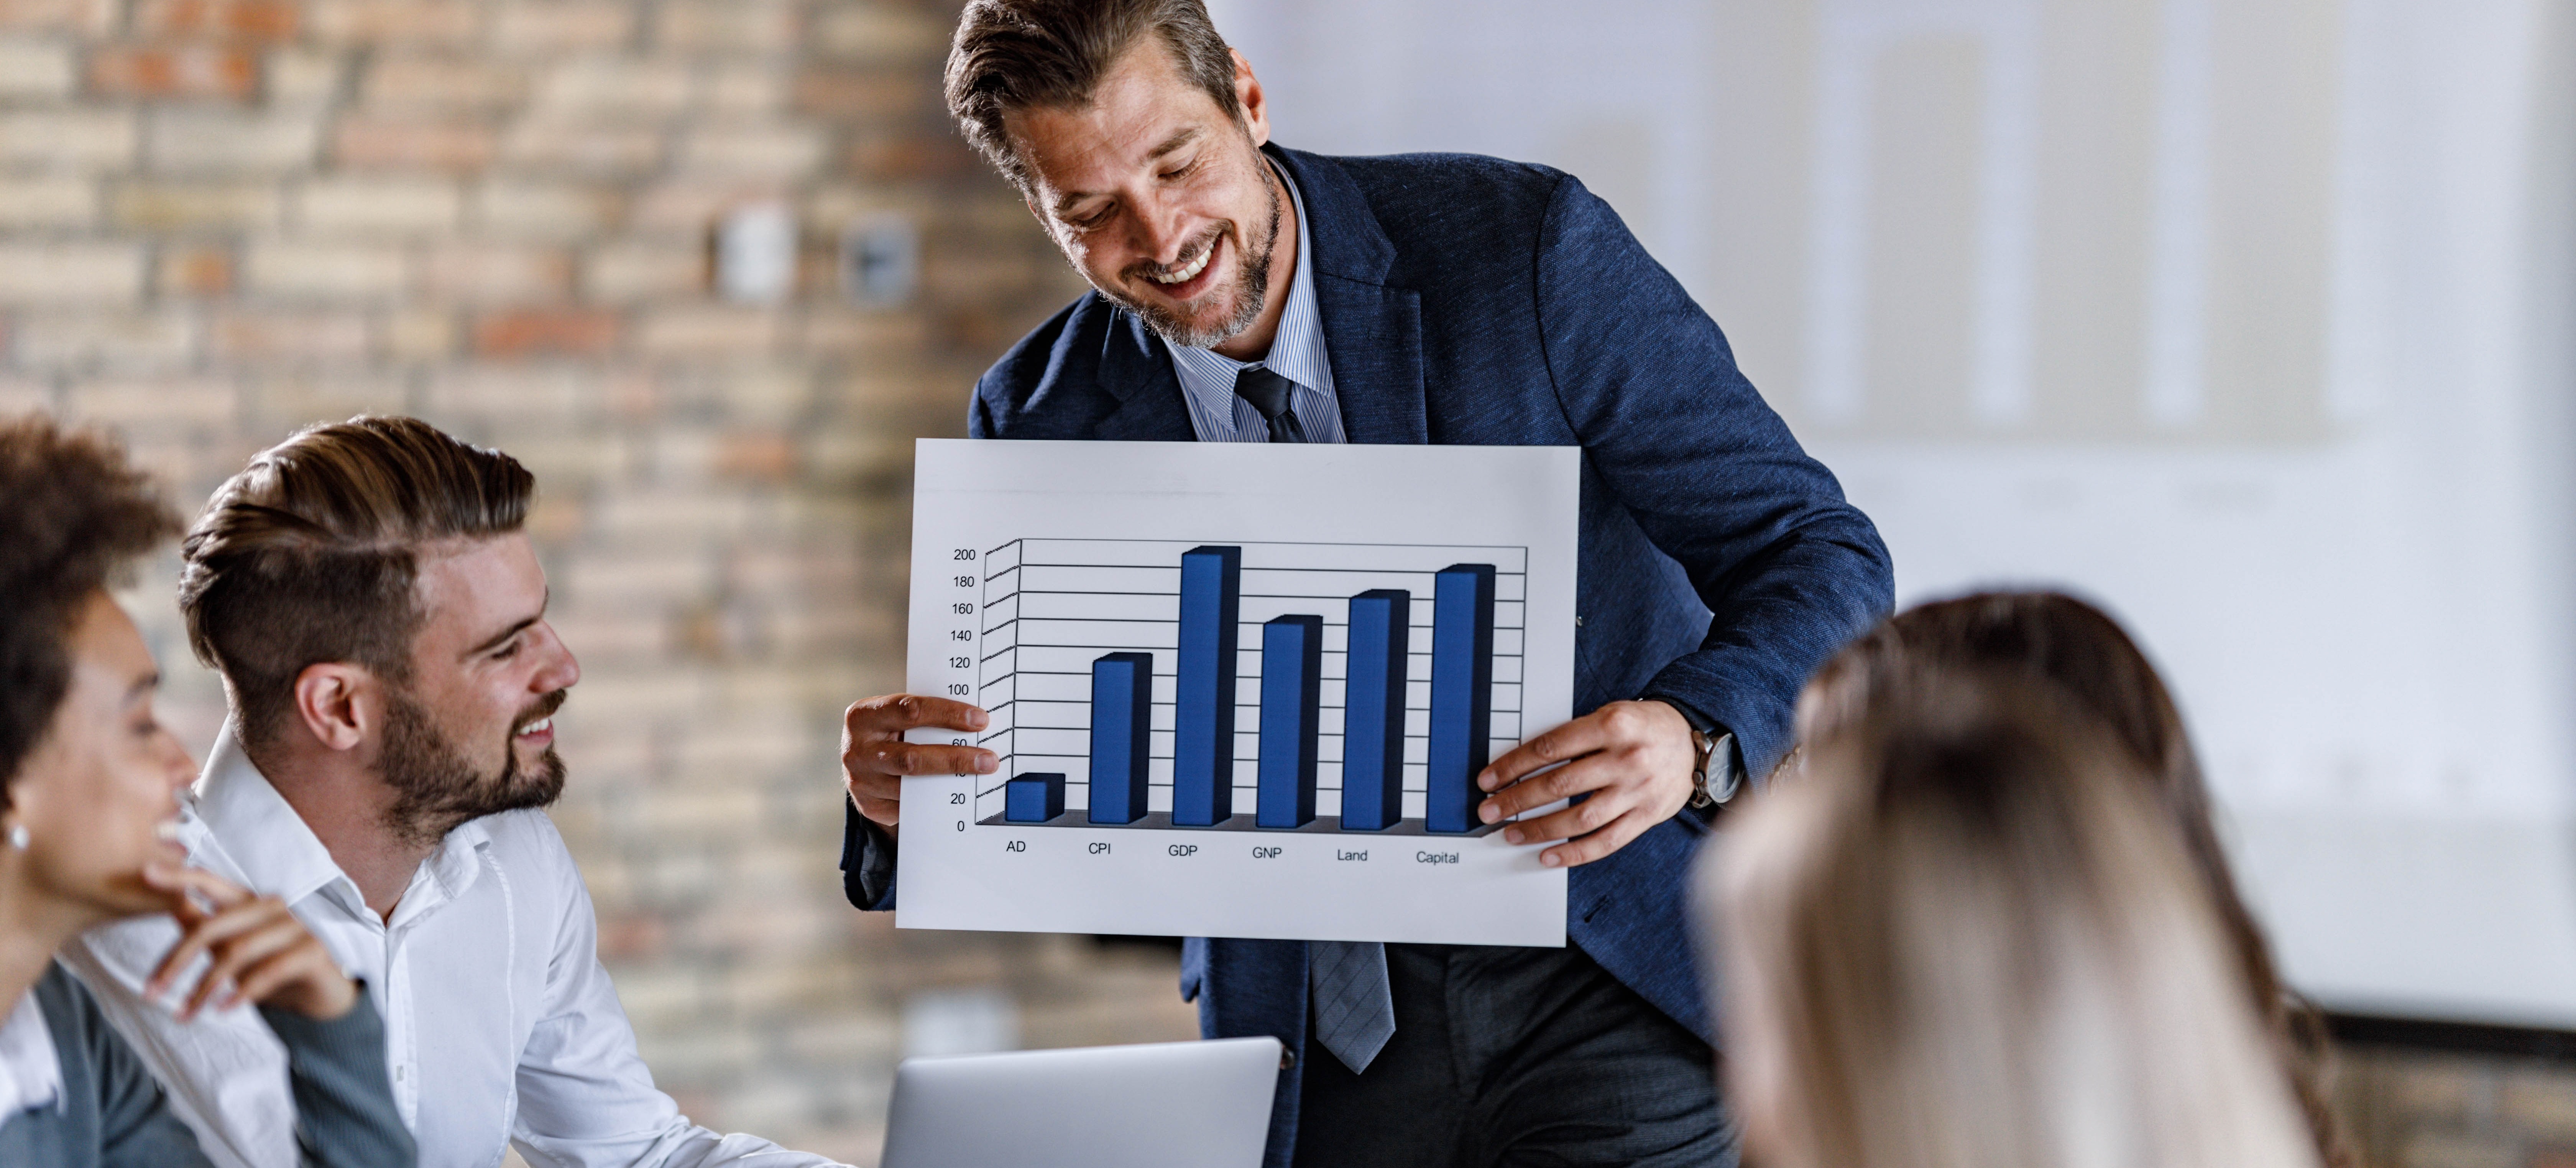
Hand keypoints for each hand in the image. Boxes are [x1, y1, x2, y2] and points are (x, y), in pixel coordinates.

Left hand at [141, 864, 356, 1021]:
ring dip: (204, 988)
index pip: (211, 882)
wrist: (322, 994)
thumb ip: (207, 927)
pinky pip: (267, 971)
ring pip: (236, 952)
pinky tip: (223, 1010)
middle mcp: (273, 907)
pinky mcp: (312, 950)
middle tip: (150, 992)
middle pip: (213, 927)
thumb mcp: (233, 949)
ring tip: (184, 1014)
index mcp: (250, 901)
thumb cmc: (272, 968)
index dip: (179, 877)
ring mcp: (295, 926)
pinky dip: (241, 993)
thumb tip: (172, 904)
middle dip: (177, 961)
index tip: (145, 874)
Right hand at [840, 694, 996, 833]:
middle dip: (956, 758)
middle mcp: (857, 750)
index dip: (948, 714)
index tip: (980, 720)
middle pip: (912, 757)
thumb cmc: (888, 731)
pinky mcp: (870, 806)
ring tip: (981, 774)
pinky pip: (909, 807)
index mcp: (863, 716)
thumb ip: (924, 717)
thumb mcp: (894, 716)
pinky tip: (957, 794)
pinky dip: (935, 800)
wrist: (859, 762)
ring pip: (912, 785)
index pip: (910, 711)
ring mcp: (861, 781)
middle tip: (988, 759)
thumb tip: (974, 722)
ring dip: (951, 781)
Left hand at [1475, 699, 1695, 867]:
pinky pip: (1606, 841)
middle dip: (1517, 800)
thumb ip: (1575, 737)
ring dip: (1540, 829)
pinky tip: (1549, 856)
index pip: (1549, 748)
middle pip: (1559, 784)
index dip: (1513, 766)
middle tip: (1490, 811)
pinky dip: (1575, 853)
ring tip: (1513, 834)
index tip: (1488, 780)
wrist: (1693, 741)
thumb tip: (1523, 766)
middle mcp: (1626, 758)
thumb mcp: (1610, 715)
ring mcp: (1638, 790)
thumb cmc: (1643, 726)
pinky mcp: (1647, 816)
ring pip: (1579, 817)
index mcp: (1612, 725)